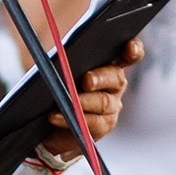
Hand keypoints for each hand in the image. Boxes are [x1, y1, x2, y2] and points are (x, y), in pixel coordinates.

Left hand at [37, 43, 139, 159]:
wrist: (42, 121)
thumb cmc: (51, 84)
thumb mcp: (54, 66)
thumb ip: (61, 57)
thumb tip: (58, 55)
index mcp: (107, 61)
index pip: (128, 52)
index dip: (133, 49)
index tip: (129, 48)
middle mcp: (114, 83)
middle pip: (115, 77)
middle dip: (100, 78)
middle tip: (86, 80)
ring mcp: (111, 105)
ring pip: (103, 102)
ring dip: (83, 101)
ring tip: (66, 100)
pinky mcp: (101, 126)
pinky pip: (91, 123)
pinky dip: (71, 118)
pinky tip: (54, 116)